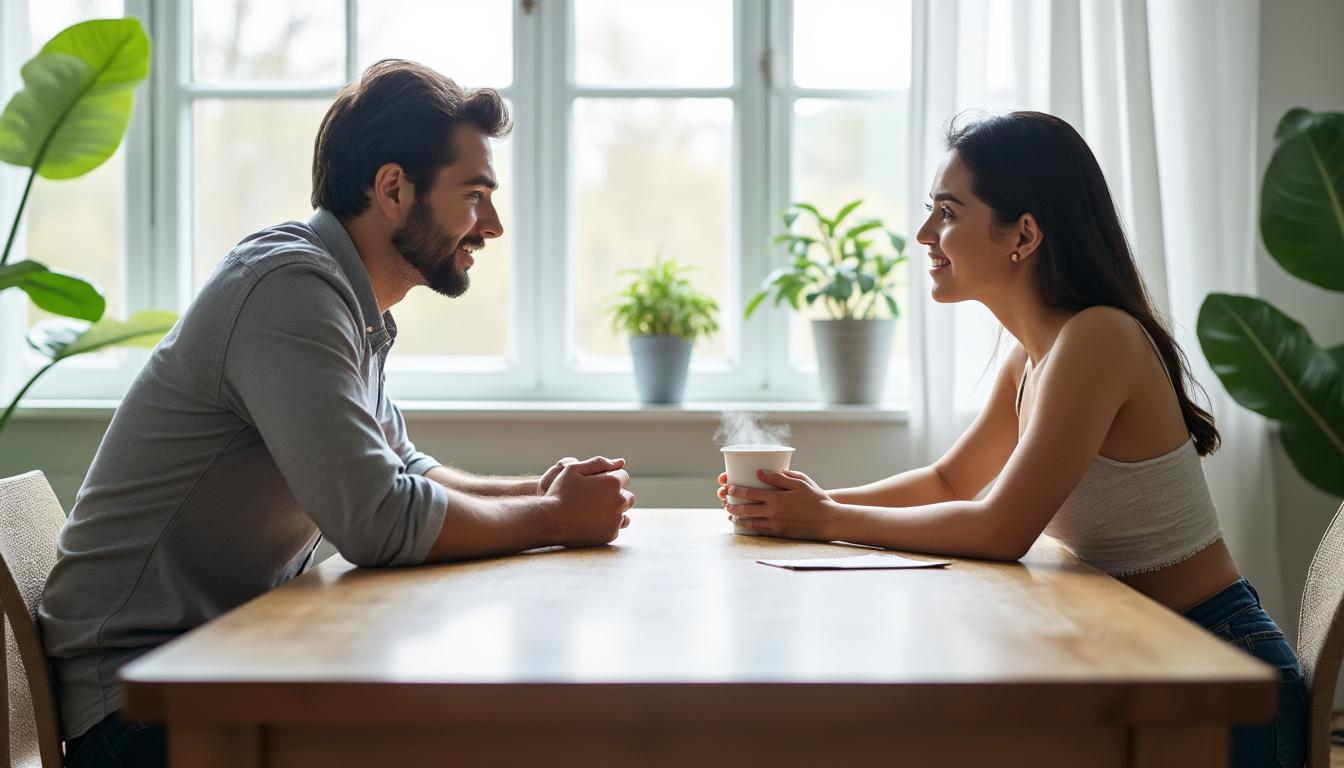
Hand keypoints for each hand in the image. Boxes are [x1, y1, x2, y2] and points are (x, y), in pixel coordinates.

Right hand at [544, 456, 634, 546]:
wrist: (550, 520)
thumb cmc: (559, 492)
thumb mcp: (573, 469)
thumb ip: (598, 463)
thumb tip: (620, 462)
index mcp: (612, 482)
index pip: (623, 477)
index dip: (610, 479)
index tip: (597, 484)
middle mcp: (619, 501)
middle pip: (627, 496)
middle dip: (616, 496)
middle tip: (595, 499)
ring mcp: (616, 519)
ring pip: (623, 513)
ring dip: (614, 511)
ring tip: (594, 511)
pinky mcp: (611, 534)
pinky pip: (615, 527)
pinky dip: (607, 525)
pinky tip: (592, 522)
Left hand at [719, 469, 835, 539]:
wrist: (828, 520)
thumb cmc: (816, 498)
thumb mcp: (800, 482)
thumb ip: (780, 477)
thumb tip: (760, 472)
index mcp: (777, 498)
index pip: (750, 493)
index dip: (737, 490)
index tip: (729, 487)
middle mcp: (773, 512)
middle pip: (746, 509)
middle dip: (733, 505)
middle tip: (725, 502)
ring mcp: (776, 524)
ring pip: (751, 522)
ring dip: (738, 518)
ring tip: (730, 515)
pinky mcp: (780, 533)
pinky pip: (761, 531)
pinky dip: (750, 528)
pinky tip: (746, 525)